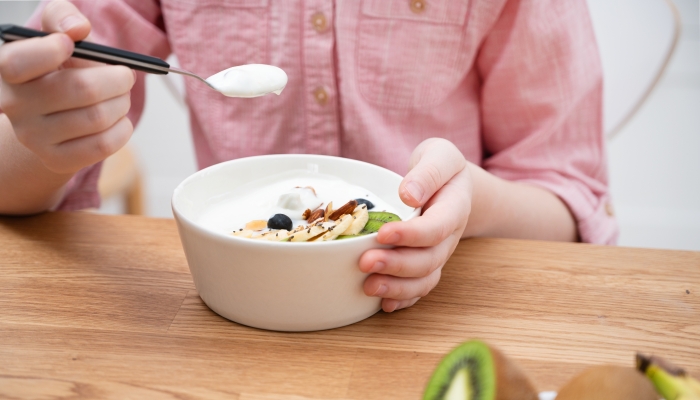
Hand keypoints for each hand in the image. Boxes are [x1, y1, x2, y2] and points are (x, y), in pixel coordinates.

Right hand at [0, 0, 134, 174]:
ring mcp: (32, 136)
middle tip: (125, 76)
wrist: (52, 115)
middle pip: (82, 90)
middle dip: (117, 79)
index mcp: (7, 69)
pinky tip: (118, 120)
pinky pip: (104, 144)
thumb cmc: (58, 67)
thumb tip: (78, 28)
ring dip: (123, 103)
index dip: (49, 52)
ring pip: (99, 117)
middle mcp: (13, 104)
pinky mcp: (56, 159)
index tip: (71, 45)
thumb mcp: (55, 34)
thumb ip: (62, 18)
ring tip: (121, 97)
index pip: (17, 63)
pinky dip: (122, 128)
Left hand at [359, 138, 471, 311]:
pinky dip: (402, 299)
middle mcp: (449, 236)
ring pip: (425, 279)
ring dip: (397, 288)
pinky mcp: (425, 264)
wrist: (450, 184)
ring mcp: (438, 253)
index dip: (411, 235)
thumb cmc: (439, 167)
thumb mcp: (439, 155)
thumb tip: (408, 194)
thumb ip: (428, 172)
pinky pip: (419, 288)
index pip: (437, 227)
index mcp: (454, 207)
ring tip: (368, 287)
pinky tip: (381, 304)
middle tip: (365, 263)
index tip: (382, 234)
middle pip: (429, 259)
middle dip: (397, 265)